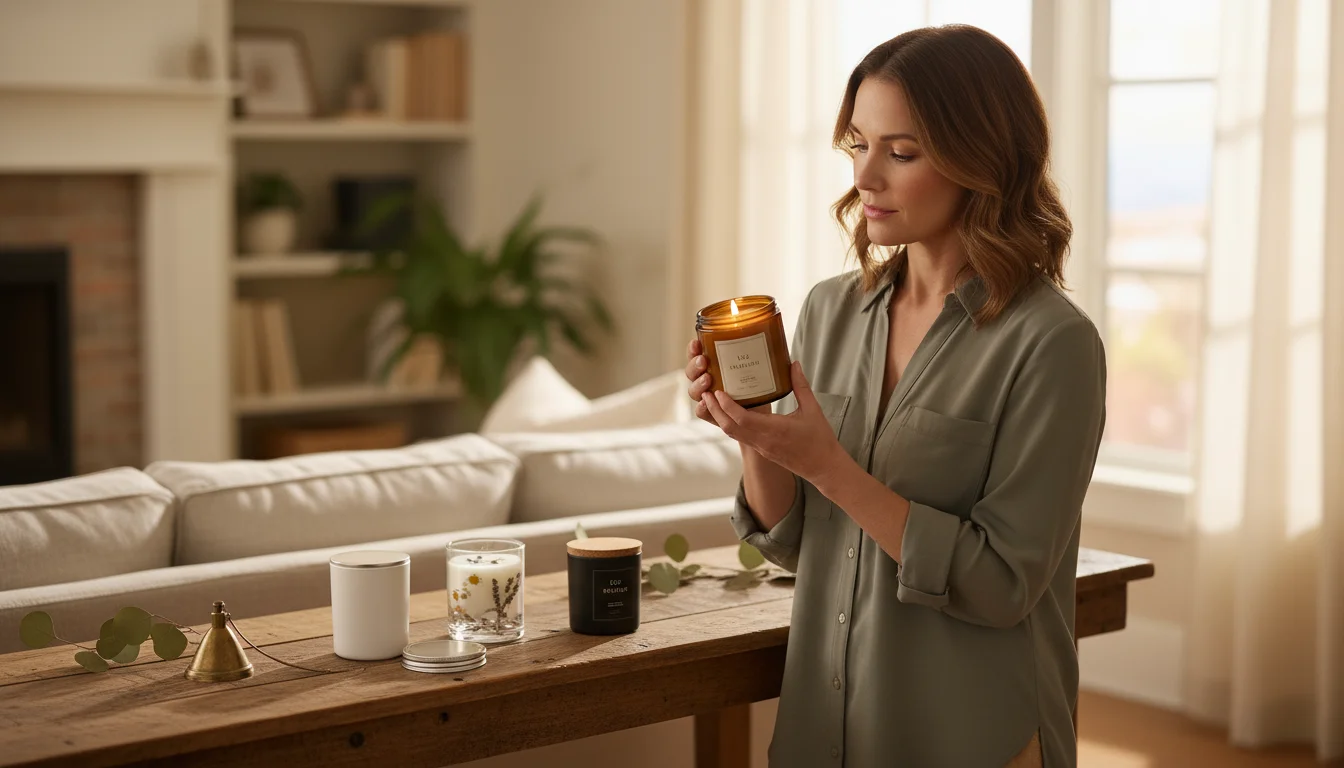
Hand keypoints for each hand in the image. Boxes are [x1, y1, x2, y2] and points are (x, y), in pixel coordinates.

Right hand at [684, 339, 769, 424]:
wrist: (763, 412)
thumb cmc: (757, 386)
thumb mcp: (758, 367)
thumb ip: (757, 355)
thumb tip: (774, 343)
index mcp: (712, 366)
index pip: (695, 355)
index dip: (692, 349)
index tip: (697, 343)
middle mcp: (706, 381)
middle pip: (691, 372)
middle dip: (694, 365)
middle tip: (703, 361)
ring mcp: (707, 398)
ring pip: (693, 391)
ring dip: (697, 384)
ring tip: (707, 379)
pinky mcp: (713, 415)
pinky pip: (701, 412)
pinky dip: (702, 407)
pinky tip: (706, 402)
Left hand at [700, 360, 845, 484]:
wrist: (824, 468)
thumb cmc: (820, 439)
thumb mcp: (813, 409)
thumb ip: (801, 386)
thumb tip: (793, 364)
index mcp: (774, 430)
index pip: (742, 419)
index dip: (727, 406)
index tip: (718, 391)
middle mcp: (763, 441)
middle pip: (730, 427)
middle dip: (715, 410)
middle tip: (706, 393)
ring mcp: (761, 448)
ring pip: (733, 433)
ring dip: (720, 417)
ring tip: (712, 400)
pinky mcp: (762, 451)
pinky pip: (741, 437)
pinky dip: (731, 424)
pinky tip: (729, 412)